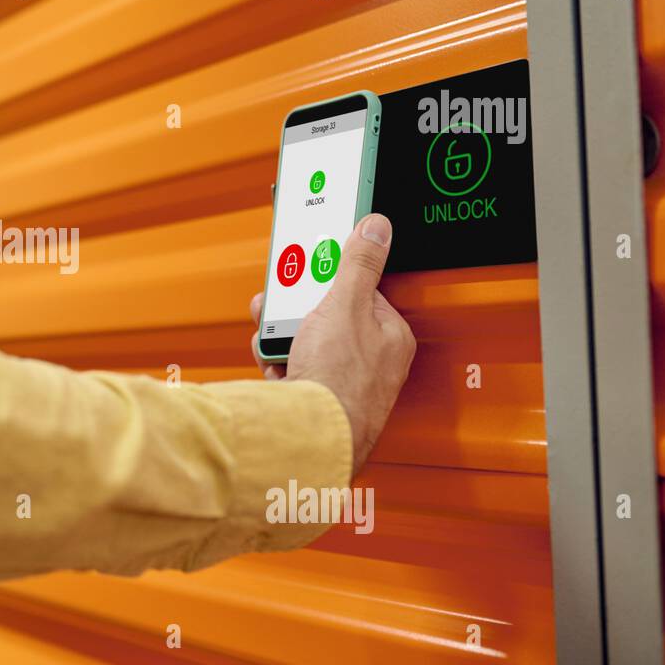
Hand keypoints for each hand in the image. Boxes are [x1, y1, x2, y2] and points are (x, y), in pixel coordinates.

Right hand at [250, 214, 415, 474]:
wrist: (307, 436)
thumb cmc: (338, 379)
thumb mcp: (345, 305)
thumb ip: (359, 263)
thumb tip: (377, 228)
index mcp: (388, 334)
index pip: (360, 291)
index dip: (331, 278)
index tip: (314, 267)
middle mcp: (369, 360)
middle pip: (327, 315)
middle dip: (298, 309)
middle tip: (286, 304)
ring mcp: (341, 381)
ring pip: (305, 342)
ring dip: (283, 336)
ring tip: (276, 338)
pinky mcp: (314, 398)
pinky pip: (292, 368)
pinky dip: (278, 363)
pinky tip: (275, 364)